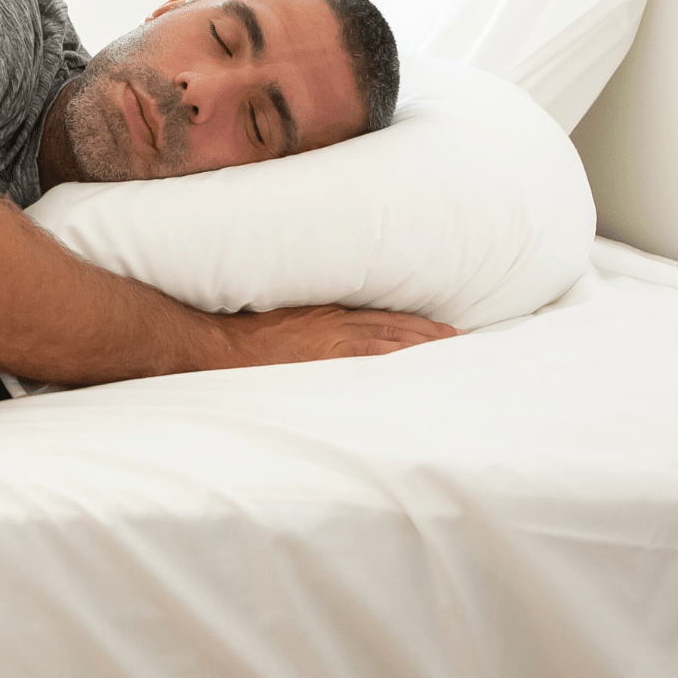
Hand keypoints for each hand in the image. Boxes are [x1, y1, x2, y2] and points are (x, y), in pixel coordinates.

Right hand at [210, 304, 459, 367]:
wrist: (219, 345)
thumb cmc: (244, 336)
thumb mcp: (283, 322)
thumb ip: (309, 328)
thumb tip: (322, 342)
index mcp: (325, 312)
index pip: (379, 315)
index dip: (411, 322)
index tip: (437, 328)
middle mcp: (333, 321)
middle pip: (392, 324)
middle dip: (427, 331)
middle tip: (459, 338)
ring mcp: (330, 339)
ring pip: (388, 338)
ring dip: (421, 343)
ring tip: (450, 349)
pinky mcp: (322, 356)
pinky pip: (367, 356)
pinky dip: (395, 357)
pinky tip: (416, 365)